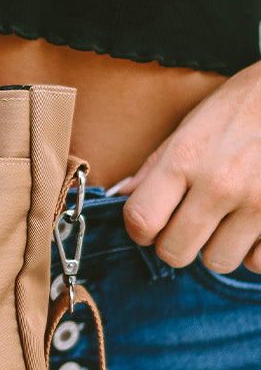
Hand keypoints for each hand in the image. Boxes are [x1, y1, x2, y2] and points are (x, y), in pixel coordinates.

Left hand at [109, 61, 260, 272]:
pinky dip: (253, 251)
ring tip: (228, 219)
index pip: (141, 220)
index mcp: (186, 157)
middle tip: (191, 223)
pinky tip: (254, 227)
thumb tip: (122, 195)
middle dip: (177, 242)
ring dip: (217, 246)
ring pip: (217, 261)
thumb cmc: (242, 107)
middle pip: (175, 252)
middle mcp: (220, 183)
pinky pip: (257, 262)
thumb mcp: (192, 124)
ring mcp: (257, 202)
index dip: (140, 230)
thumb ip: (156, 165)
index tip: (151, 225)